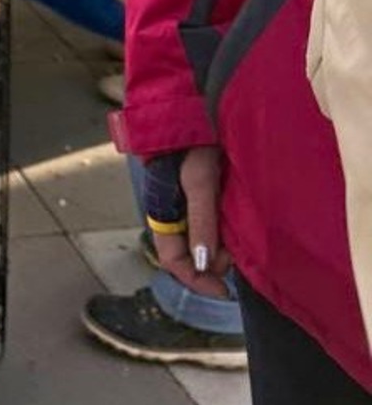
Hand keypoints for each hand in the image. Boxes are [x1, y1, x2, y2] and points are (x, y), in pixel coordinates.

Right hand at [152, 146, 230, 297]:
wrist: (190, 113)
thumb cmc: (190, 144)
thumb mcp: (200, 182)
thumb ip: (201, 221)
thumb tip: (205, 264)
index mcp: (163, 215)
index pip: (173, 261)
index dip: (197, 280)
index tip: (225, 291)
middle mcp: (172, 216)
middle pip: (188, 256)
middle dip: (214, 265)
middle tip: (240, 256)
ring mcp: (184, 207)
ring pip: (201, 243)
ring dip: (222, 250)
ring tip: (243, 239)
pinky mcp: (198, 198)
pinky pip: (210, 227)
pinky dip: (225, 235)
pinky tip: (239, 227)